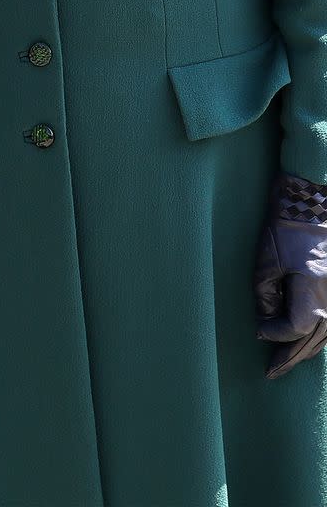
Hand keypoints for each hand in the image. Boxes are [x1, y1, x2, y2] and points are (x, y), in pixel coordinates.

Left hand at [255, 173, 326, 379]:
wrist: (313, 204)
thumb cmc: (285, 229)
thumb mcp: (266, 260)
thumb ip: (265, 294)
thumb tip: (266, 319)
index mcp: (314, 292)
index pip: (295, 329)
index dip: (274, 335)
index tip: (257, 332)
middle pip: (313, 339)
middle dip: (291, 357)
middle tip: (272, 372)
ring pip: (325, 335)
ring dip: (305, 350)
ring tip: (286, 362)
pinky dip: (317, 336)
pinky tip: (305, 342)